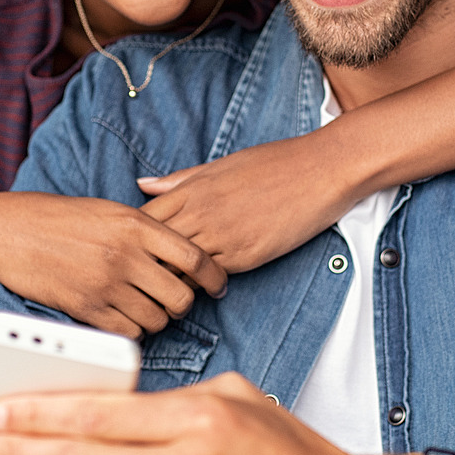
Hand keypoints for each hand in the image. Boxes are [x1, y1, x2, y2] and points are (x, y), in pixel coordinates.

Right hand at [0, 192, 226, 338]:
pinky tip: (122, 318)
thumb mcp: (108, 211)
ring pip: (157, 319)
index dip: (214, 277)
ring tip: (143, 308)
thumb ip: (146, 230)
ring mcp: (105, 283)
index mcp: (137, 225)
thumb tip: (182, 254)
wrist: (7, 231)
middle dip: (182, 304)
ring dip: (156, 319)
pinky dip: (131, 331)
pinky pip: (128, 333)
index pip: (195, 257)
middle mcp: (126, 254)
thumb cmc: (59, 219)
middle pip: (181, 296)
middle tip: (171, 301)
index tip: (217, 286)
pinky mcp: (85, 308)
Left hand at [139, 132, 366, 273]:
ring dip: (170, 281)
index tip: (133, 250)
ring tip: (166, 291)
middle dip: (144, 265)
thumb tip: (142, 185)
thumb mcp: (221, 165)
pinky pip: (210, 277)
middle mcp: (201, 213)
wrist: (321, 170)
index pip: (143, 221)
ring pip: (177, 268)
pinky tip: (201, 288)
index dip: (133, 239)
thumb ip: (180, 180)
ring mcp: (222, 235)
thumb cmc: (274, 163)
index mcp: (192, 189)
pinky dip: (201, 285)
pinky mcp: (245, 255)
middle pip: (153, 248)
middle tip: (141, 280)